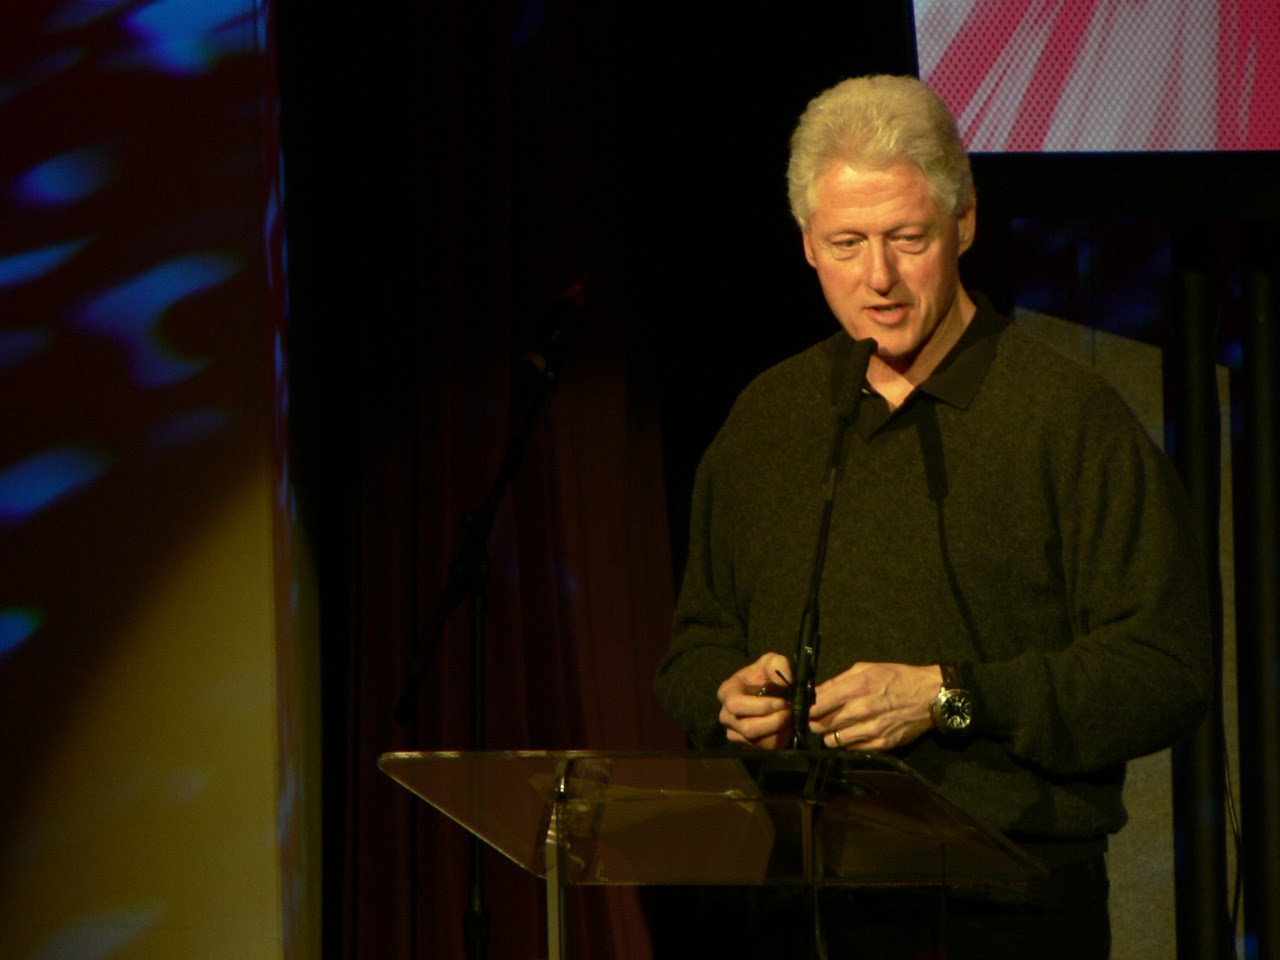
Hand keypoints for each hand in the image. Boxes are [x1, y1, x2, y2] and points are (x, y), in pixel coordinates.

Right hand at [717, 652, 793, 748]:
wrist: (763, 690)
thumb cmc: (763, 675)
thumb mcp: (770, 661)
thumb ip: (778, 664)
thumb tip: (786, 680)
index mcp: (727, 693)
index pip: (736, 705)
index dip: (760, 706)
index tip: (781, 702)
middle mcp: (726, 716)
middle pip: (747, 728)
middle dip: (774, 721)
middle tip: (790, 712)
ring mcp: (735, 732)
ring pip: (757, 741)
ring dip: (778, 731)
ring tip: (790, 718)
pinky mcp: (747, 744)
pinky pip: (764, 748)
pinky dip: (780, 739)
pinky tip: (787, 727)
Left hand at [808, 662, 941, 750]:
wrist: (930, 696)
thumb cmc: (898, 678)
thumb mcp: (867, 668)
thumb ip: (839, 680)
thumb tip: (817, 692)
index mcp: (857, 687)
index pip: (819, 704)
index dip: (808, 708)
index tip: (808, 709)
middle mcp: (862, 710)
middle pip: (822, 724)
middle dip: (816, 722)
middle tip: (819, 719)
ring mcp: (871, 729)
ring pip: (833, 741)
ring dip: (830, 735)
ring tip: (837, 727)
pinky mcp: (881, 744)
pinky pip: (851, 750)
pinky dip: (847, 744)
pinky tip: (853, 733)